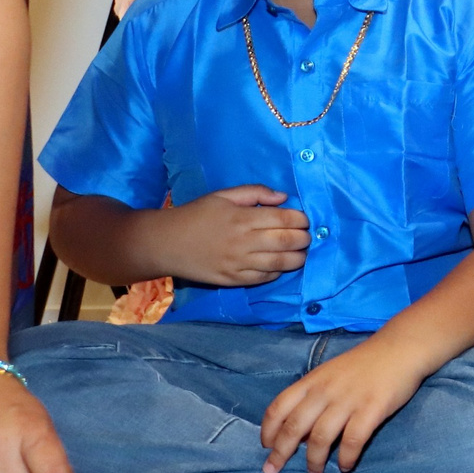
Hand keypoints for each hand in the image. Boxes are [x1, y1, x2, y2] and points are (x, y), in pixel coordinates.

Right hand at [166, 185, 308, 286]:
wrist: (166, 243)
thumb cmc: (196, 214)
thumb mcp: (223, 195)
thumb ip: (255, 192)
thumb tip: (284, 197)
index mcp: (243, 218)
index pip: (285, 219)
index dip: (301, 219)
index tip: (305, 219)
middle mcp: (244, 242)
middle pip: (287, 242)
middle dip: (304, 239)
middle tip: (307, 237)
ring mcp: (239, 264)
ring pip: (280, 264)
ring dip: (297, 259)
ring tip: (301, 253)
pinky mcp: (233, 280)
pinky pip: (264, 278)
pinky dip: (277, 272)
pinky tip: (281, 266)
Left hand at [261, 335, 423, 472]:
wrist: (400, 348)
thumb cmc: (364, 363)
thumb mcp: (330, 373)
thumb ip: (313, 397)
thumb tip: (299, 431)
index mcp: (312, 381)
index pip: (279, 407)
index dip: (268, 430)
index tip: (266, 447)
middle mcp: (324, 391)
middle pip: (294, 427)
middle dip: (280, 453)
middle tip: (273, 471)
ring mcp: (348, 401)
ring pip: (320, 438)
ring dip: (313, 460)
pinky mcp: (371, 410)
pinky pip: (352, 441)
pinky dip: (346, 458)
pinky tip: (346, 466)